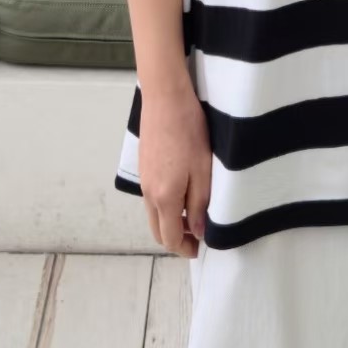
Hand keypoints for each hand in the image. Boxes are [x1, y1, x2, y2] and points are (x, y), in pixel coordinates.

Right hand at [138, 82, 211, 257]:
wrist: (166, 98)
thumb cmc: (188, 131)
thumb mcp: (203, 170)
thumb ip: (199, 204)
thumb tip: (197, 231)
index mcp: (164, 197)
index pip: (169, 238)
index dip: (185, 249)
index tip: (200, 249)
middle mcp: (149, 193)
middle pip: (157, 230)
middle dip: (176, 239)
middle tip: (197, 236)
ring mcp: (143, 179)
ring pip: (154, 213)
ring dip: (171, 221)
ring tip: (193, 214)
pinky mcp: (144, 166)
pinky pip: (152, 196)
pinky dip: (165, 205)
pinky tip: (182, 191)